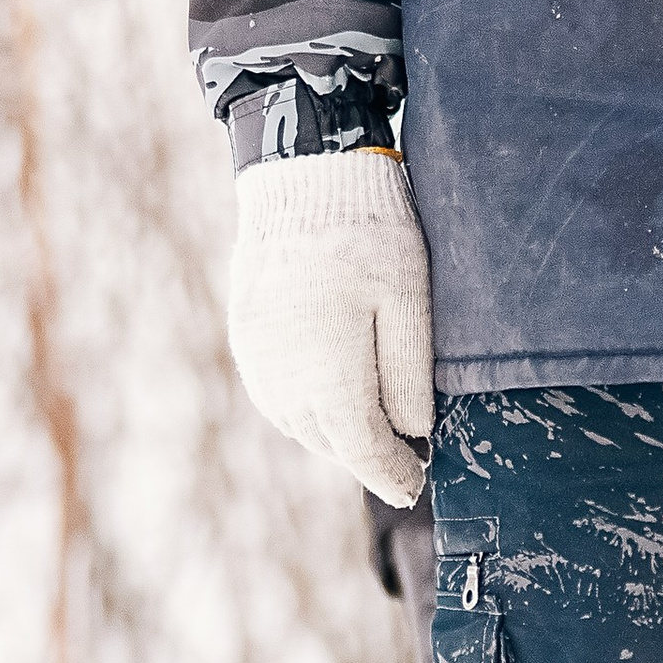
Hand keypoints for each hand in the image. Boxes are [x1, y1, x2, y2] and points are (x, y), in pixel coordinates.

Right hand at [226, 148, 434, 506]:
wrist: (304, 176)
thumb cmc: (369, 234)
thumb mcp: (411, 304)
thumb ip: (410, 376)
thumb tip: (414, 433)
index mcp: (328, 373)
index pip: (363, 448)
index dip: (392, 474)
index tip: (416, 486)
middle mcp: (283, 376)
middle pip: (330, 443)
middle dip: (367, 458)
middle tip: (404, 464)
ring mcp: (257, 357)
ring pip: (300, 425)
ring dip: (336, 438)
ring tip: (374, 435)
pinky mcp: (246, 336)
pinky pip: (276, 396)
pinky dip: (307, 410)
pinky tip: (332, 400)